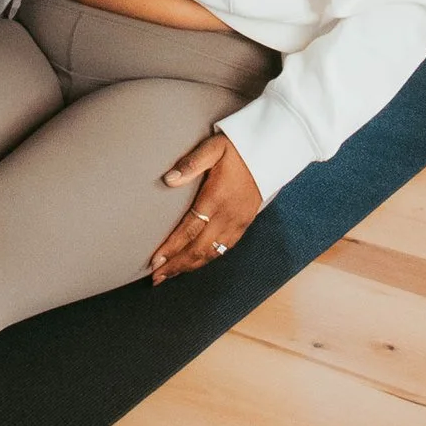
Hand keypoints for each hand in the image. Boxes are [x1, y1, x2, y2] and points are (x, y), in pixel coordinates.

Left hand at [149, 131, 263, 280]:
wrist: (271, 152)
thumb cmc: (238, 148)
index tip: (154, 261)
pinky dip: (207, 260)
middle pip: (198, 249)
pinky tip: (195, 263)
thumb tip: (168, 180)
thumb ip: (191, 163)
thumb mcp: (213, 148)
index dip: (171, 248)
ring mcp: (238, 222)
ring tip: (170, 275)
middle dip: (176, 266)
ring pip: (212, 253)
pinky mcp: (244, 224)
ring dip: (190, 267)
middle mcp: (227, 216)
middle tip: (156, 277)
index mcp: (216, 198)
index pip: (189, 230)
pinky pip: (224, 249)